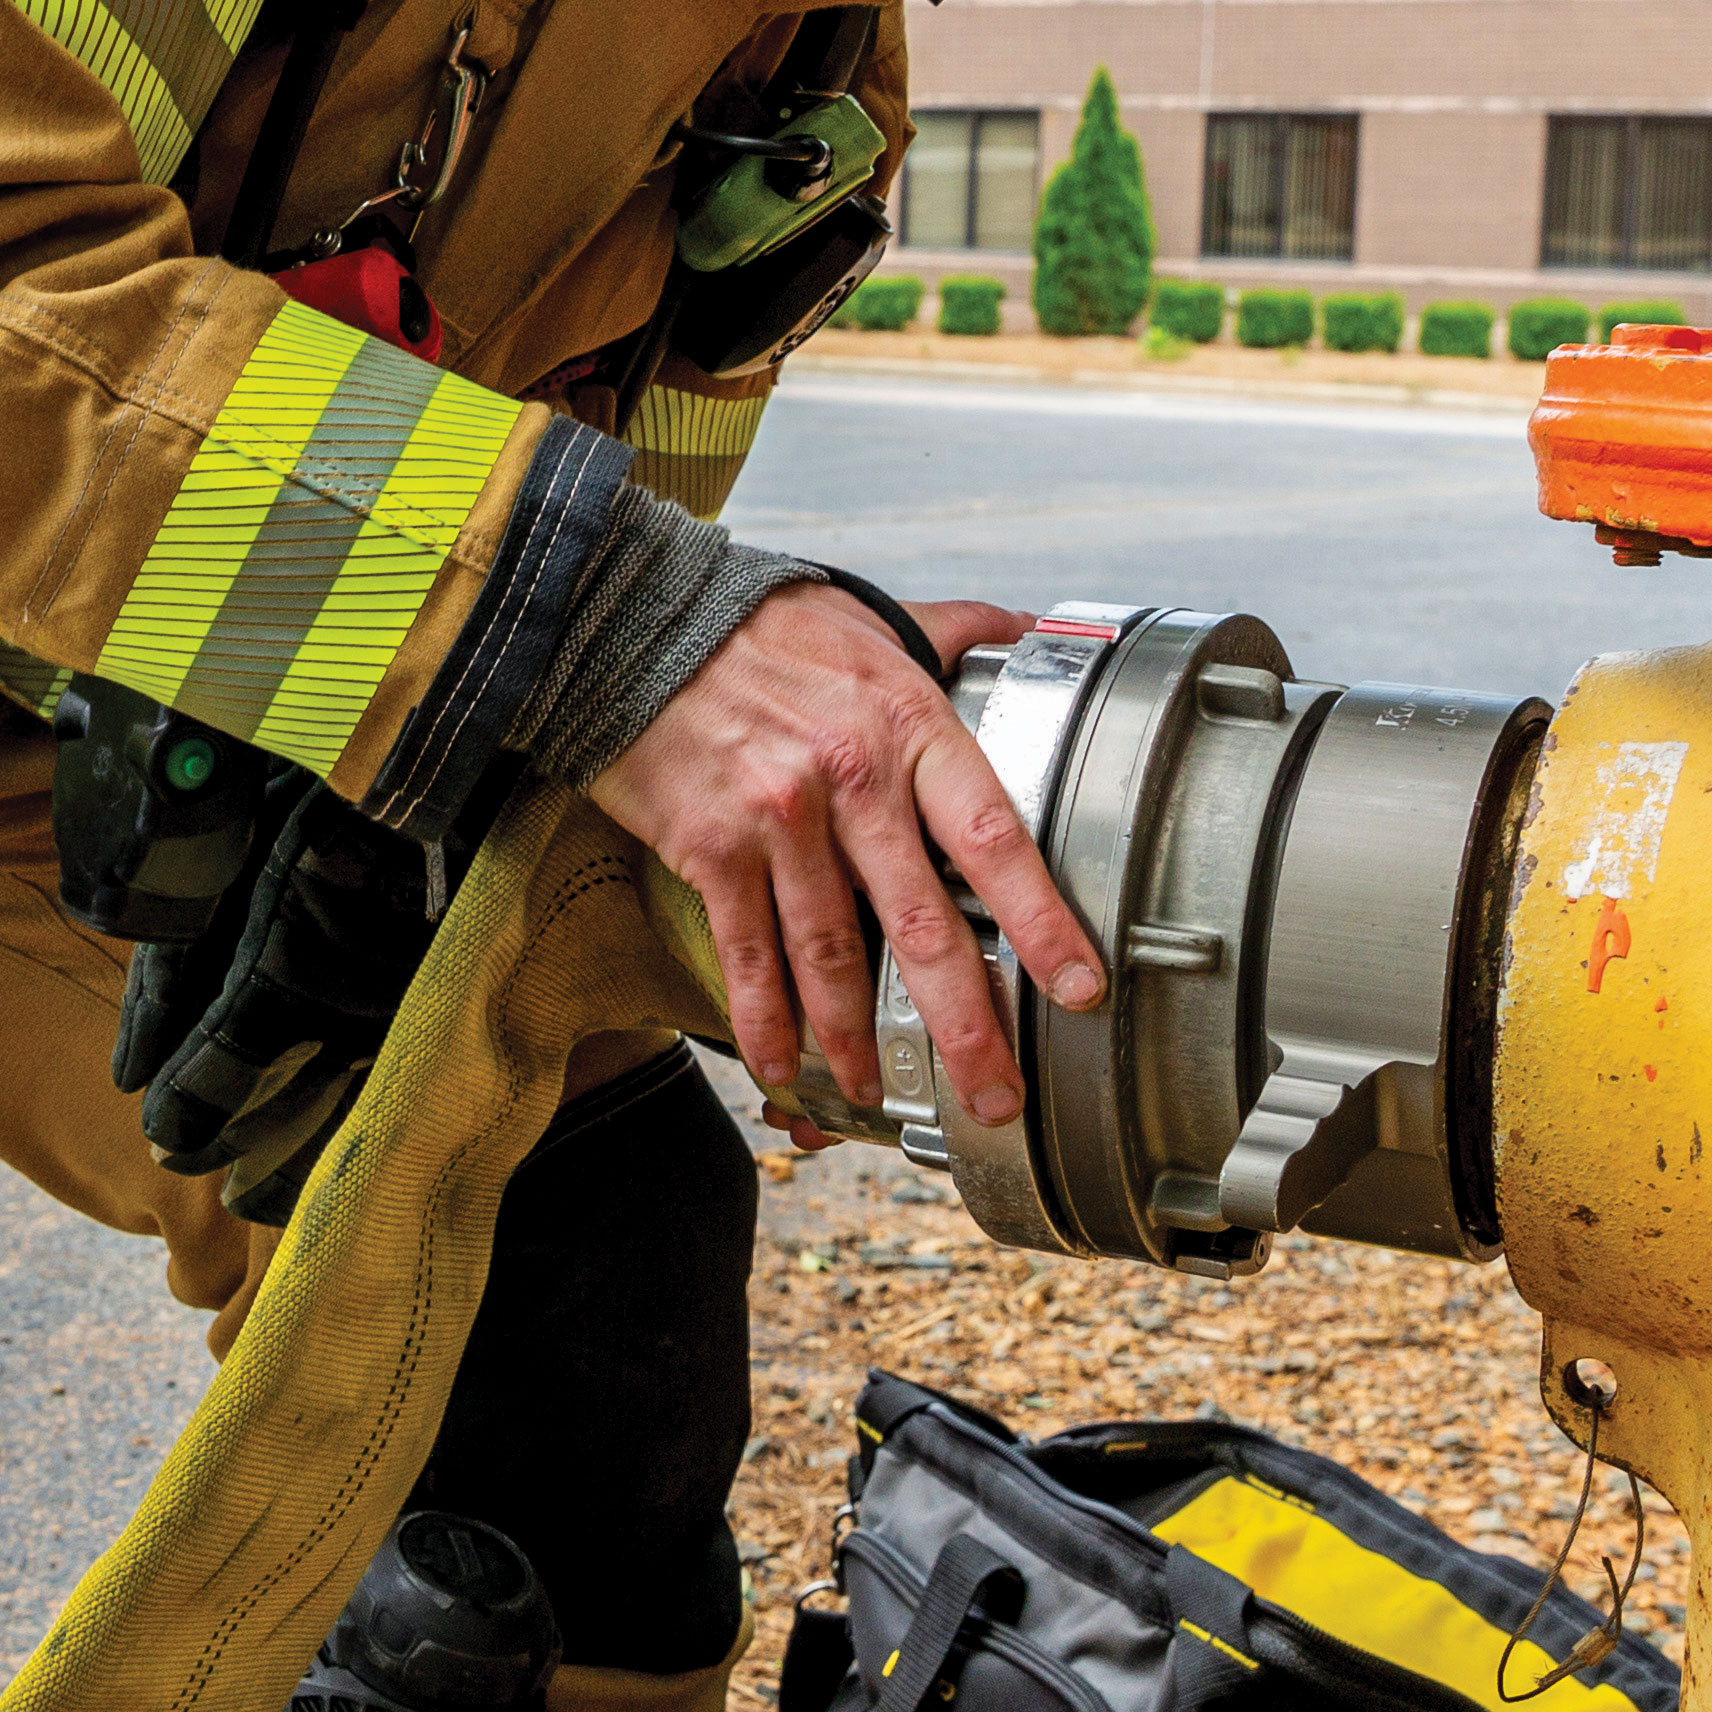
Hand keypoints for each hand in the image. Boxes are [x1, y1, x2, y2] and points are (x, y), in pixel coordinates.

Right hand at [587, 586, 1103, 1132]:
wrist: (633, 617)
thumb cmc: (759, 622)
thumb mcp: (871, 618)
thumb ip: (956, 635)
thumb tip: (1032, 632)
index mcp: (906, 725)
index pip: (992, 838)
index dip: (1041, 920)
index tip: (1078, 987)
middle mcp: (848, 778)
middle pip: (921, 924)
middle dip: (963, 1022)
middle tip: (996, 1094)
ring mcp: (776, 819)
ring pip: (831, 954)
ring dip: (858, 1038)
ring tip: (881, 1091)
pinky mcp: (710, 847)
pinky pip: (748, 952)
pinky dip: (766, 1018)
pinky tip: (785, 1065)